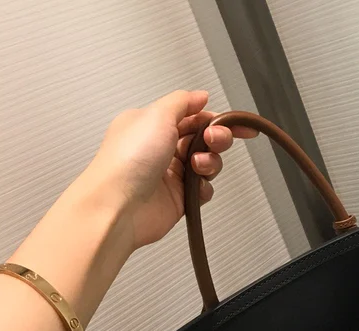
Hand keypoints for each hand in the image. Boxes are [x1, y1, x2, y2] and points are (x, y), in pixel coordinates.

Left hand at [84, 90, 256, 249]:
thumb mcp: (157, 115)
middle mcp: (162, 148)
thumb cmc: (128, 160)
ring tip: (197, 167)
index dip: (218, 119)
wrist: (119, 206)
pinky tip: (196, 187)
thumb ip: (182, 102)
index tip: (239, 124)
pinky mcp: (179, 198)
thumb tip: (200, 95)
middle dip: (216, 139)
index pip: (194, 116)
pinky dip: (205, 188)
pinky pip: (204, 190)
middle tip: (213, 141)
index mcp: (154, 124)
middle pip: (204, 139)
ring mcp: (171, 174)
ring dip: (209, 163)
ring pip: (207, 164)